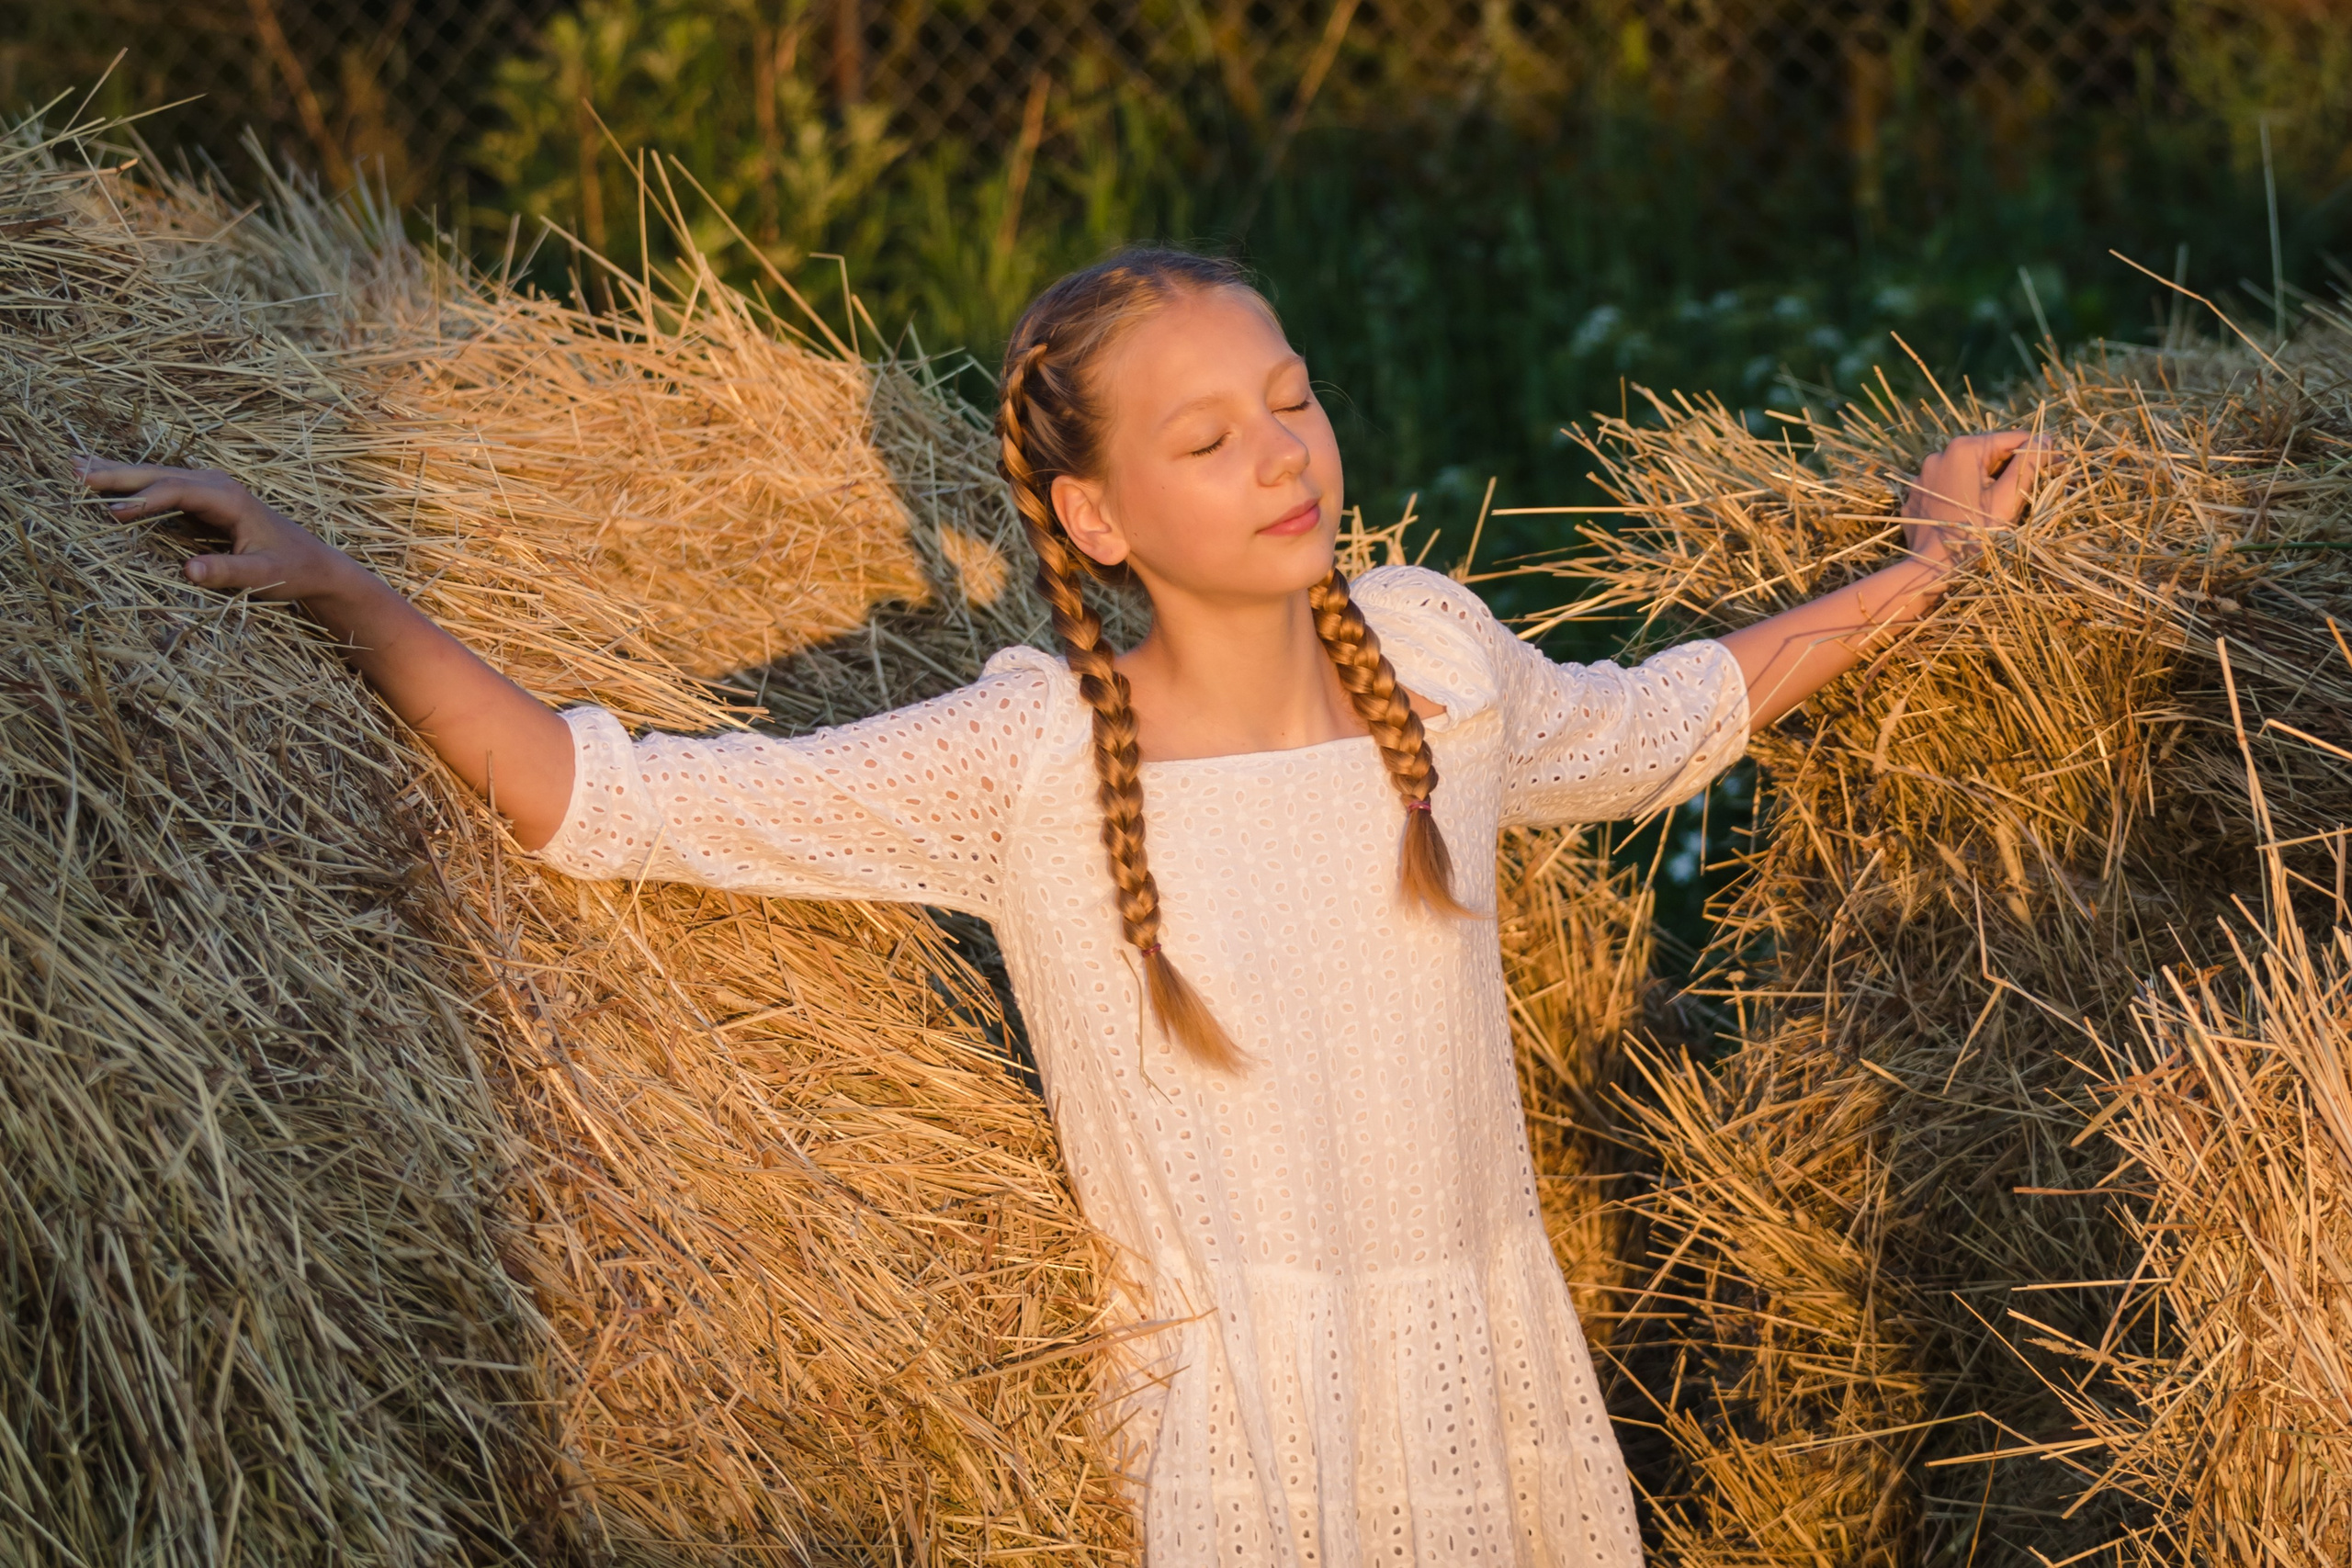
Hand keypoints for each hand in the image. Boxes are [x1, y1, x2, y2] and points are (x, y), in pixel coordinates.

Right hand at [78, 459, 362, 602]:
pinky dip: (132, 482)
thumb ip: (228, 573)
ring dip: (117, 472)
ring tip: (75, 467)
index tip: (112, 512)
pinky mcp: (202, 497)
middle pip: (160, 475)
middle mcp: (217, 485)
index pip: (177, 491)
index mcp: (229, 498)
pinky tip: (106, 478)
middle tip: (74, 473)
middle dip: (117, 475)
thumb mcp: (263, 576)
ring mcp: (208, 487)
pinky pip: (161, 485)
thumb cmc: (291, 570)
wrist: (313, 562)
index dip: (144, 501)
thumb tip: (189, 572)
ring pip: (156, 475)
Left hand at [1899, 431, 2045, 571]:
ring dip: (1990, 481)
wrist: (1931, 567)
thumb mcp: (2009, 497)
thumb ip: (2029, 464)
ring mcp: (1924, 476)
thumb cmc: (1975, 533)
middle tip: (2034, 488)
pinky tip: (1976, 512)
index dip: (2038, 451)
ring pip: (1970, 470)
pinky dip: (1966, 493)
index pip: (2012, 439)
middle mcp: (1939, 455)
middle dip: (2012, 468)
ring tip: (2004, 504)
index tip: (2056, 465)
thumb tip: (2045, 440)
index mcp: (1963, 449)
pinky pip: (1950, 486)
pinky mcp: (1917, 495)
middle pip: (1989, 454)